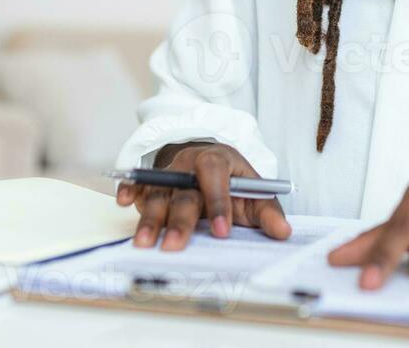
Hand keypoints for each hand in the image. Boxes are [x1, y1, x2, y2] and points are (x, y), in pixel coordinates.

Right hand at [114, 142, 291, 250]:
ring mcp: (168, 172)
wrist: (210, 162)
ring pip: (158, 194)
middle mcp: (189, 163)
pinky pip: (138, 184)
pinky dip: (129, 190)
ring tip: (145, 243)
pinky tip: (124, 203)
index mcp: (218, 160)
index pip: (215, 176)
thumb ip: (267, 213)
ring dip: (150, 218)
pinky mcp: (151, 181)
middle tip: (175, 246)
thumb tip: (284, 232)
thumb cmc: (234, 182)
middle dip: (180, 220)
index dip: (219, 202)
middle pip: (183, 190)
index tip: (222, 232)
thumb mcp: (255, 193)